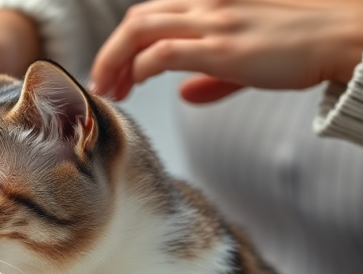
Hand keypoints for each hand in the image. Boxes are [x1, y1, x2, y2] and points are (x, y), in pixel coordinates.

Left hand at [90, 0, 362, 103]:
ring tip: (110, 90)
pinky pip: (160, 54)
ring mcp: (214, 23)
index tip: (116, 73)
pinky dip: (137, 70)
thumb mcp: (248, 59)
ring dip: (113, 63)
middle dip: (109, 54)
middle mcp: (208, 4)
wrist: (345, 37)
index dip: (124, 43)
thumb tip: (185, 95)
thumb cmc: (304, 46)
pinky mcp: (222, 47)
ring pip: (138, 32)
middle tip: (104, 85)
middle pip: (136, 20)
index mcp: (212, 1)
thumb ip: (213, 77)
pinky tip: (134, 86)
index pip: (152, 13)